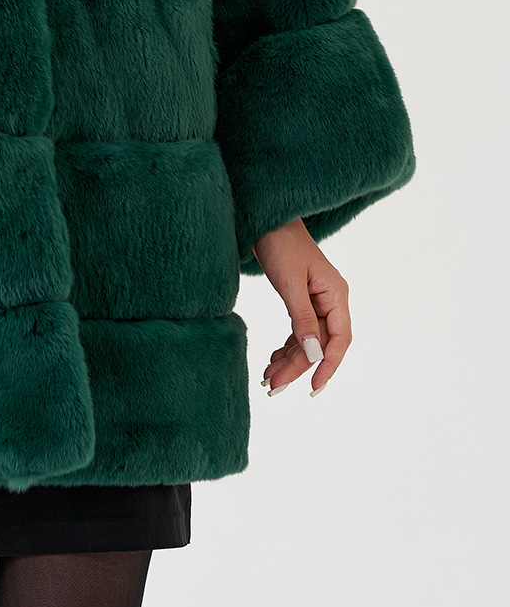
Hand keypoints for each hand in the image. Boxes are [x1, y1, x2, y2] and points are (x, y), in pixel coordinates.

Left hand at [250, 217, 350, 396]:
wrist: (266, 219)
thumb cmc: (281, 243)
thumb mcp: (290, 282)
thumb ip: (302, 318)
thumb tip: (314, 353)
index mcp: (336, 295)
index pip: (340, 339)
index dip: (328, 366)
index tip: (312, 387)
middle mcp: (330, 300)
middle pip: (320, 344)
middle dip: (298, 367)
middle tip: (274, 387)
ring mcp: (316, 301)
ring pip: (307, 341)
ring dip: (290, 361)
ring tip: (269, 380)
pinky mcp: (301, 300)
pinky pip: (298, 332)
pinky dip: (286, 347)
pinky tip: (273, 360)